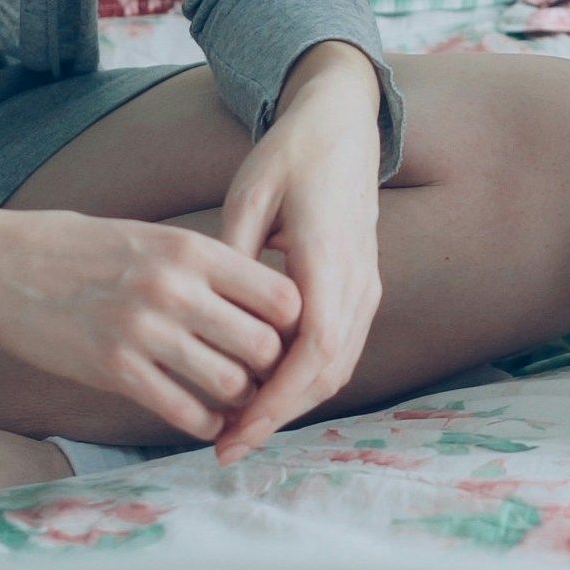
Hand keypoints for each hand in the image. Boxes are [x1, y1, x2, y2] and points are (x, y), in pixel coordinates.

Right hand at [0, 202, 302, 441]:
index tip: (284, 332)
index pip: (279, 293)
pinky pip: (182, 409)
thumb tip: (254, 292)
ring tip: (239, 400)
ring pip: (229, 383)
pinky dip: (203, 421)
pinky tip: (205, 418)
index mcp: (190, 248)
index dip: (291, 321)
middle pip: (264, 344)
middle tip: (269, 376)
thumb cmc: (75, 246)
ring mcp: (144, 331)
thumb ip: (198, 262)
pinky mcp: (112, 370)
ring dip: (240, 398)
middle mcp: (176, 288)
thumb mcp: (148, 235)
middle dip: (273, 366)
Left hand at [212, 42, 385, 463]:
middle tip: (225, 446)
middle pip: (328, 371)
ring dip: (293, 403)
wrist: (344, 122)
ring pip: (339, 367)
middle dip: (278, 416)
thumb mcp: (251, 191)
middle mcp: (357, 277)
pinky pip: (341, 348)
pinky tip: (266, 390)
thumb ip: (230, 255)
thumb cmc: (292, 152)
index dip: (277, 400)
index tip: (235, 431)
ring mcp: (367, 284)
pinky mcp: (363, 286)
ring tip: (239, 427)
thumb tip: (202, 315)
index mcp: (329, 254)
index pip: (314, 349)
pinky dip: (307, 380)